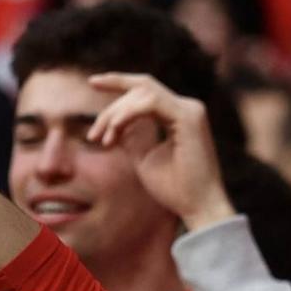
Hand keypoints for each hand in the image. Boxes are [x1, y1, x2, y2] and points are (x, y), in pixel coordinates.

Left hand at [86, 74, 234, 231]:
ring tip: (102, 140)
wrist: (198, 208)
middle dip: (111, 108)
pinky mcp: (188, 117)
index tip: (92, 82)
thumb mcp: (143, 157)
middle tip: (93, 136)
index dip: (118, 82)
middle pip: (141, 88)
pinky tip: (114, 131)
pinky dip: (128, 115)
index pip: (146, 90)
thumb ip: (130, 136)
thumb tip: (113, 123)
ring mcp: (190, 110)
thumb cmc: (174, 189)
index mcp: (179, 114)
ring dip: (116, 114)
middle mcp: (188, 107)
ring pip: (144, 92)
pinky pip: (150, 103)